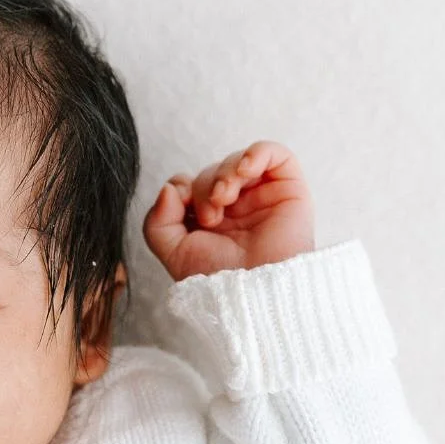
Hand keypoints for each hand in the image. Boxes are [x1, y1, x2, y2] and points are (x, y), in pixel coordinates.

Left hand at [141, 140, 314, 281]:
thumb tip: (169, 187)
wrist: (254, 290)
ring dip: (225, 173)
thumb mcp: (173, 253)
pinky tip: (245, 170)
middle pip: (211, 172)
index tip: (183, 206)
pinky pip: (274, 153)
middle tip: (210, 216)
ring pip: (237, 161)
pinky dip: (256, 153)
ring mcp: (261, 197)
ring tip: (224, 199)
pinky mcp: (287, 189)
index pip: (190, 184)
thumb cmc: (217, 279)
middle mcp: (235, 208)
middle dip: (204, 188)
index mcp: (209, 221)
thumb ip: (157, 221)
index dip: (182, 187)